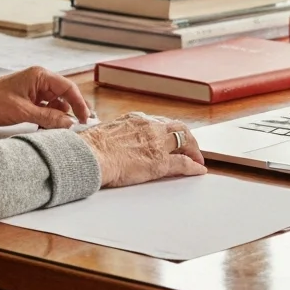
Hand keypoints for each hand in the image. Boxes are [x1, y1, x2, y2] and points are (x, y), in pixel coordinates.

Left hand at [0, 66, 92, 129]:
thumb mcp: (22, 112)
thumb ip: (48, 118)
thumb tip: (70, 123)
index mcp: (40, 76)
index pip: (68, 88)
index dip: (80, 104)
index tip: (86, 119)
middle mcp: (39, 80)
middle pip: (65, 95)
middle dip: (73, 110)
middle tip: (82, 125)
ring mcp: (34, 90)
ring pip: (56, 103)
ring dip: (60, 116)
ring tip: (62, 129)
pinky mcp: (28, 99)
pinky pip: (46, 108)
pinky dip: (50, 118)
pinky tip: (50, 128)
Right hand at [77, 112, 206, 187]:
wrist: (91, 155)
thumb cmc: (90, 147)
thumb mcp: (105, 133)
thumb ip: (115, 135)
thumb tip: (110, 143)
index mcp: (135, 119)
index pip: (159, 122)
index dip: (168, 131)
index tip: (171, 137)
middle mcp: (149, 127)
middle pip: (177, 128)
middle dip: (187, 137)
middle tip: (191, 148)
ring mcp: (157, 144)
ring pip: (185, 141)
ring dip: (193, 150)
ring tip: (197, 159)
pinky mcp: (160, 162)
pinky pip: (183, 163)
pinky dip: (194, 167)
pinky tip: (198, 170)